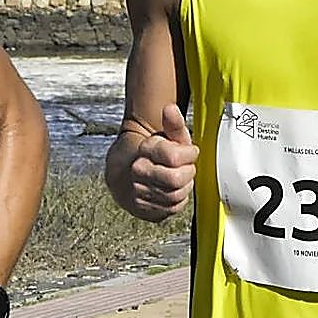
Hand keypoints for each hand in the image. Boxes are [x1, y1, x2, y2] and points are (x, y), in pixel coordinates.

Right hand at [126, 104, 198, 222]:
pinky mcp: (143, 209)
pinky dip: (177, 200)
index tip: (190, 152)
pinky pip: (171, 209)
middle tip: (186, 167)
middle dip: (187, 174)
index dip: (189, 154)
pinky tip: (172, 190)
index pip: (174, 156)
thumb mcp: (167, 135)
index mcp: (145, 149)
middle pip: (175, 180)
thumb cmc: (154, 153)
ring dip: (183, 187)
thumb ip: (173, 123)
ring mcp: (139, 192)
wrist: (127, 171)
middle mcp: (138, 171)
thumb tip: (171, 108)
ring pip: (175, 196)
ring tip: (178, 177)